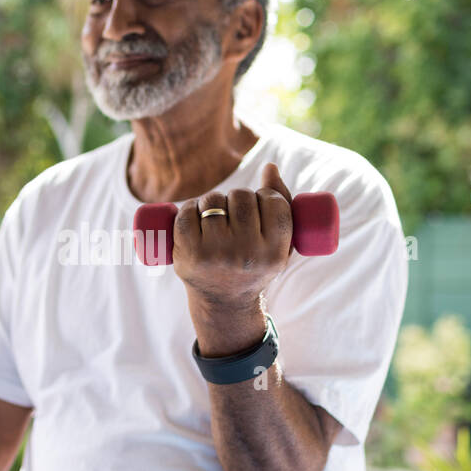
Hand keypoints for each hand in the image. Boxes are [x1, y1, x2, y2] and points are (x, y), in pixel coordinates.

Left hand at [172, 161, 294, 307]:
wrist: (224, 303)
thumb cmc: (255, 266)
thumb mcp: (281, 246)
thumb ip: (282, 204)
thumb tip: (269, 167)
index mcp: (274, 253)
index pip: (273, 201)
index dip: (265, 196)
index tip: (259, 205)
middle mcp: (246, 254)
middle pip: (241, 196)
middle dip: (237, 198)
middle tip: (234, 216)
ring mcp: (215, 254)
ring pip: (213, 200)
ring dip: (212, 202)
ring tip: (215, 219)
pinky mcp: (188, 253)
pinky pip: (187, 212)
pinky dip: (189, 209)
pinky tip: (195, 218)